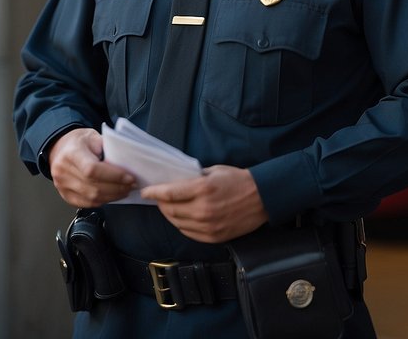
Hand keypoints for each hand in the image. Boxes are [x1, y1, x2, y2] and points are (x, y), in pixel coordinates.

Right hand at [47, 128, 135, 207]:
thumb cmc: (80, 141)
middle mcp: (63, 170)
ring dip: (112, 196)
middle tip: (132, 185)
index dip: (114, 176)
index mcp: (71, 153)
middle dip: (117, 188)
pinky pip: (86, 203)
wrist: (61, 147)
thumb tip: (127, 165)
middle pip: (93, 186)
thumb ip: (108, 149)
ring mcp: (62, 185)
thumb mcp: (95, 137)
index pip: (92, 169)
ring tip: (125, 190)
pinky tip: (112, 195)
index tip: (129, 177)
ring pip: (91, 197)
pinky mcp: (64, 195)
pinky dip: (102, 201)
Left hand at [140, 165, 267, 242]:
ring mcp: (208, 226)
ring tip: (169, 208)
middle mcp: (203, 210)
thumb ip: (194, 178)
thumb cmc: (238, 180)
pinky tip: (182, 219)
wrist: (262, 197)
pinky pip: (189, 233)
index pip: (169, 194)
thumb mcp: (214, 171)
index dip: (154, 193)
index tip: (145, 192)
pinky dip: (182, 226)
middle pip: (171, 210)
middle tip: (158, 199)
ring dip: (170, 216)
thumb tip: (176, 183)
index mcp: (203, 189)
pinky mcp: (214, 237)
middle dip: (161, 204)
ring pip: (178, 223)